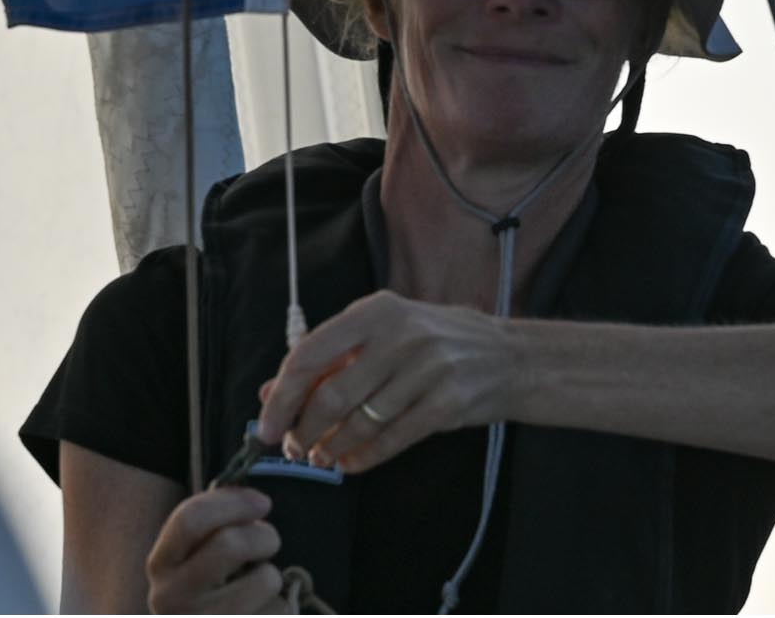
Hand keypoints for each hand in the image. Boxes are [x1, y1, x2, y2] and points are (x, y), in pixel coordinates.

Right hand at [146, 485, 282, 613]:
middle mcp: (172, 598)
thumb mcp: (195, 557)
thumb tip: (252, 499)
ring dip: (273, 575)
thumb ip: (213, 527)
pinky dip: (280, 606)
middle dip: (263, 535)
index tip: (262, 502)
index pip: (190, 520)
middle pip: (231, 545)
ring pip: (264, 580)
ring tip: (259, 584)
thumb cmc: (206, 589)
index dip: (232, 503)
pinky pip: (279, 610)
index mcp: (161, 565)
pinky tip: (260, 611)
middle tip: (269, 540)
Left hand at [256, 292, 522, 475]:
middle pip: (332, 394)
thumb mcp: (381, 333)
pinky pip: (392, 439)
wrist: (508, 356)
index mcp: (375, 311)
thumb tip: (270, 392)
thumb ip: (328, 359)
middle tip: (293, 449)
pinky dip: (364, 457)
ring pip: (360, 422)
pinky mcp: (447, 403)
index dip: (282, 395)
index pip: (310, 354)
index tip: (266, 425)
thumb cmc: (434, 342)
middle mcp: (399, 335)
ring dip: (331, 447)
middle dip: (304, 430)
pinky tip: (349, 463)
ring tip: (319, 457)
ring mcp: (427, 369)